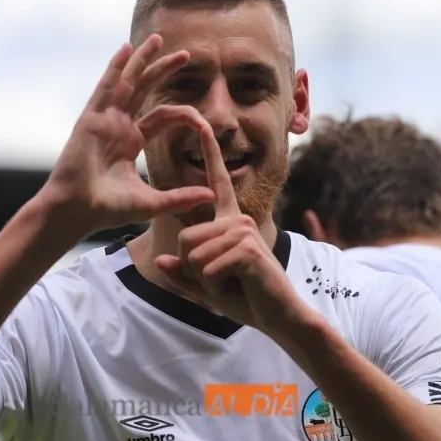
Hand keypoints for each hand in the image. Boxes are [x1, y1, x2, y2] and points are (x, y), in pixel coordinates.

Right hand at [42, 35, 216, 234]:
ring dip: (142, 60)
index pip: (162, 116)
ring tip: (158, 40)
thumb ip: (180, 198)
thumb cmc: (106, 210)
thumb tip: (212, 197)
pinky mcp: (91, 118)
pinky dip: (116, 67)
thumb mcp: (151, 203)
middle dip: (163, 70)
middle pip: (145, 90)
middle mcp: (118, 126)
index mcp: (131, 142)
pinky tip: (126, 49)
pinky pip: (106, 87)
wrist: (76, 210)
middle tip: (186, 55)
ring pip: (127, 82)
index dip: (184, 113)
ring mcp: (104, 119)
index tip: (204, 122)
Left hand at [154, 127, 303, 335]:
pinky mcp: (246, 247)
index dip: (210, 153)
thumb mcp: (207, 289)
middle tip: (223, 280)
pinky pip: (206, 267)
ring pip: (193, 255)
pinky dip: (215, 286)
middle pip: (185, 239)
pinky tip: (238, 286)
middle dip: (194, 270)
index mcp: (230, 221)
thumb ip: (183, 275)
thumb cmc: (246, 300)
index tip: (203, 124)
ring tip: (233, 283)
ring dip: (206, 280)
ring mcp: (243, 230)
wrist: (280, 316)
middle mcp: (238, 219)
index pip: (217, 184)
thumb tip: (161, 261)